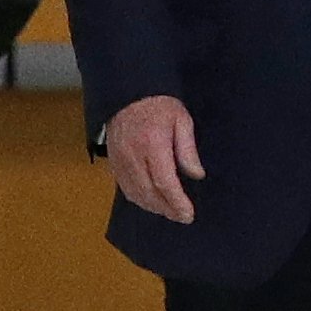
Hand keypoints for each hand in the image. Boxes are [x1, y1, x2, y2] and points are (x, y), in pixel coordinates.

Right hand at [107, 94, 203, 223]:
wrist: (128, 94)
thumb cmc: (159, 105)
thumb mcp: (182, 120)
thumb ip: (188, 150)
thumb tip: (196, 175)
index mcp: (153, 144)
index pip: (165, 182)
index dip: (177, 203)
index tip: (188, 214)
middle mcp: (133, 156)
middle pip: (149, 193)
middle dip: (167, 209)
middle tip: (182, 217)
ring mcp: (120, 161)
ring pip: (135, 194)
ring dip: (153, 207)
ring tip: (170, 211)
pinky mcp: (113, 163)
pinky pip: (124, 188)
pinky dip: (139, 199)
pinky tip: (151, 202)